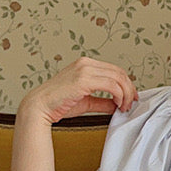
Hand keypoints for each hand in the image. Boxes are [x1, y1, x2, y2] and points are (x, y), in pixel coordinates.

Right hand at [19, 56, 138, 125]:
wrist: (39, 107)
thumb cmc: (57, 103)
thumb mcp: (86, 101)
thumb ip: (102, 101)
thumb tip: (117, 105)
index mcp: (85, 64)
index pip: (114, 70)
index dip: (127, 83)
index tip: (131, 96)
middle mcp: (86, 63)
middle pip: (119, 72)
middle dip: (129, 89)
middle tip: (131, 102)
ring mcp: (84, 69)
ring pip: (118, 78)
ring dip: (125, 94)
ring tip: (124, 107)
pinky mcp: (83, 79)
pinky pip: (111, 85)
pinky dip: (119, 95)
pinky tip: (117, 104)